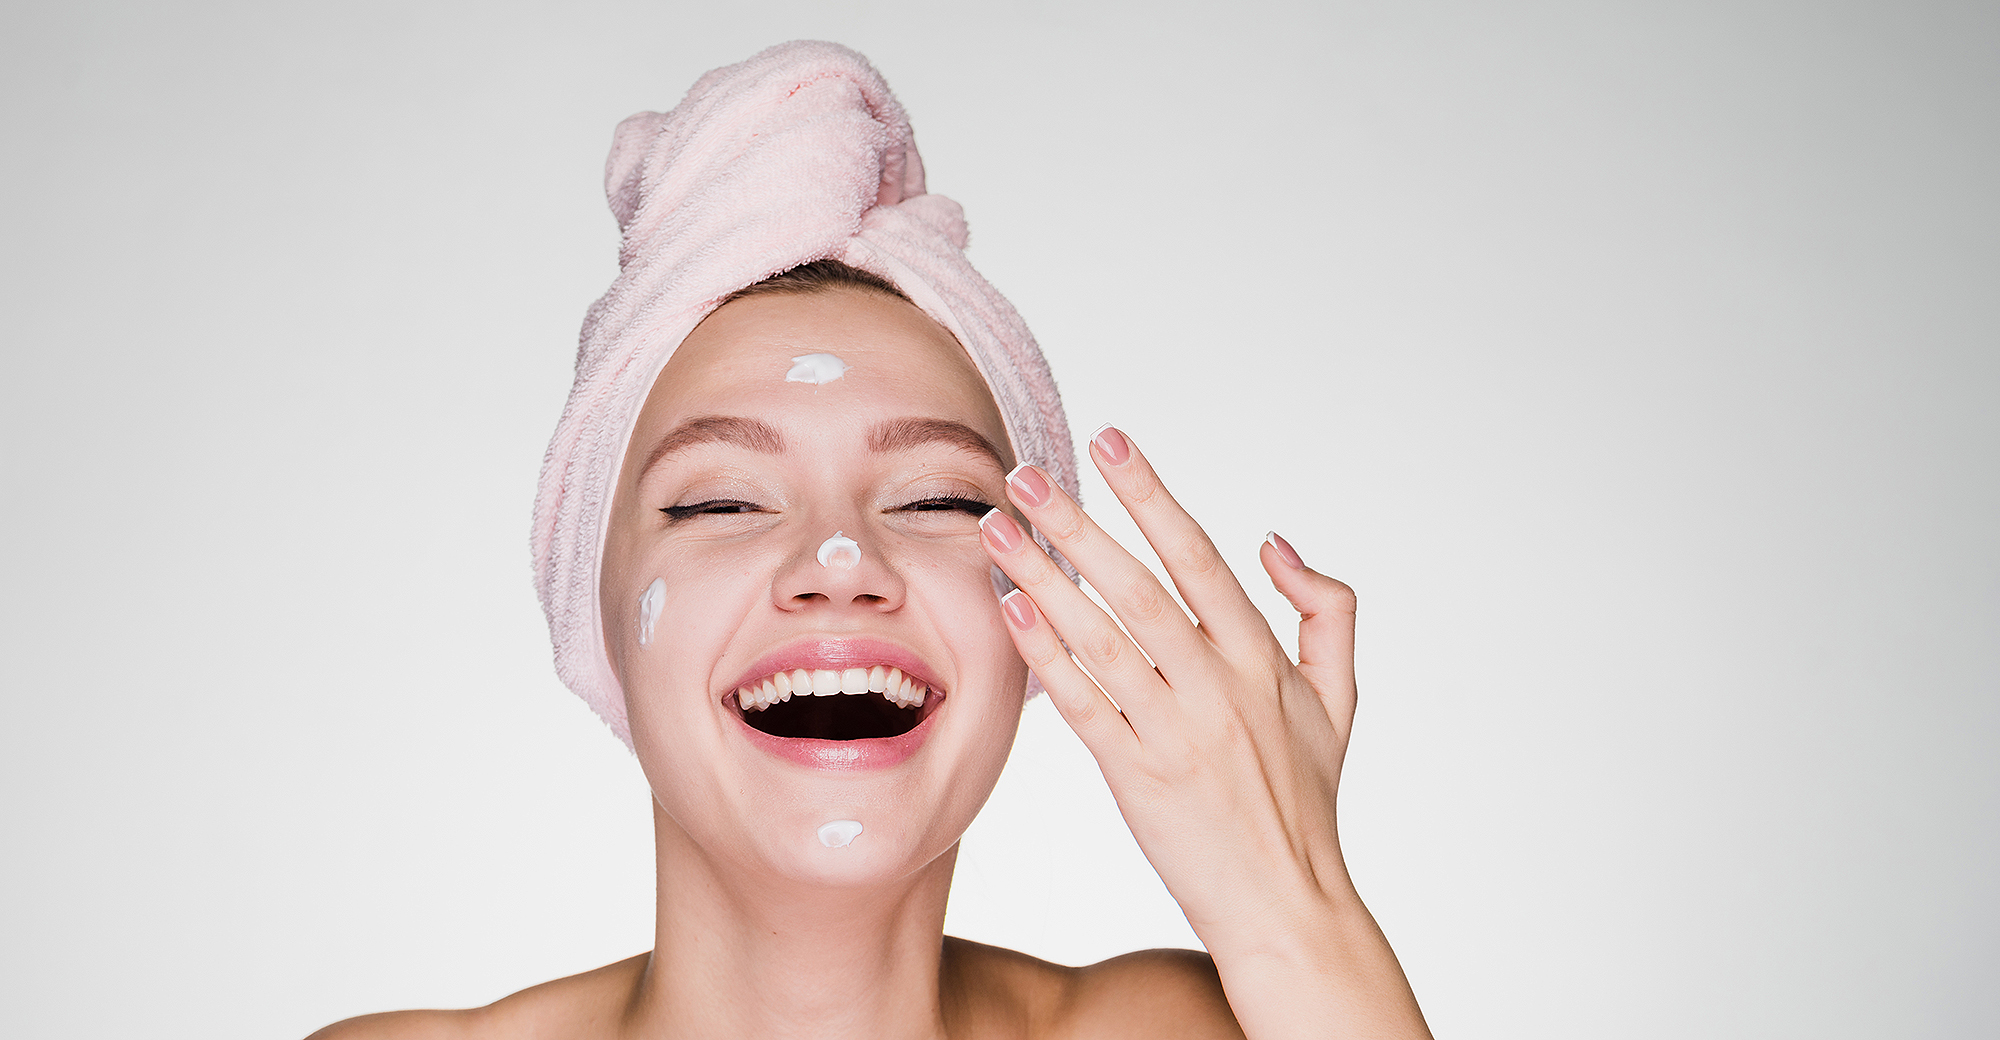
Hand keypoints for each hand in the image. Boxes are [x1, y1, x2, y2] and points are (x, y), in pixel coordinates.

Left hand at [979, 425, 1428, 1039]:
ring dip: (1044, 580)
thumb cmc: (1306, 802)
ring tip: (996, 533)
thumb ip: (1325, 612)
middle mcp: (1220, 687)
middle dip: (1077, 524)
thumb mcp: (1340, 701)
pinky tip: (1012, 614)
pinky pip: (1085, 706)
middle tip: (1024, 474)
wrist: (1290, 904)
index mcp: (1264, 660)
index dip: (1151, 495)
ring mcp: (1178, 732)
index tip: (1110, 443)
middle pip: (1139, 587)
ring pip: (1103, 638)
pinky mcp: (1139, 777)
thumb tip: (1275, 542)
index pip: (1199, 557)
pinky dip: (1048, 657)